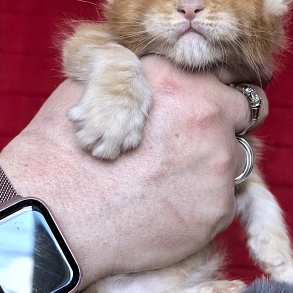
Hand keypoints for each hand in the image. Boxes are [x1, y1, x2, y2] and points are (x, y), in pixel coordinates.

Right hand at [0, 55, 265, 282]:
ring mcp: (218, 168)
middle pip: (240, 118)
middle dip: (219, 128)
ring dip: (211, 167)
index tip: (198, 113)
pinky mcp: (216, 213)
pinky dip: (202, 204)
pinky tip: (166, 209)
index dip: (210, 98)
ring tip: (168, 183)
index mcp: (179, 82)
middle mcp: (209, 119)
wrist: (52, 216)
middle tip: (184, 148)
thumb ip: (140, 78)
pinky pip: (223, 201)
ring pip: (235, 161)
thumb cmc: (62, 152)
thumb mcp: (93, 88)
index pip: (225, 82)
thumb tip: (155, 76)